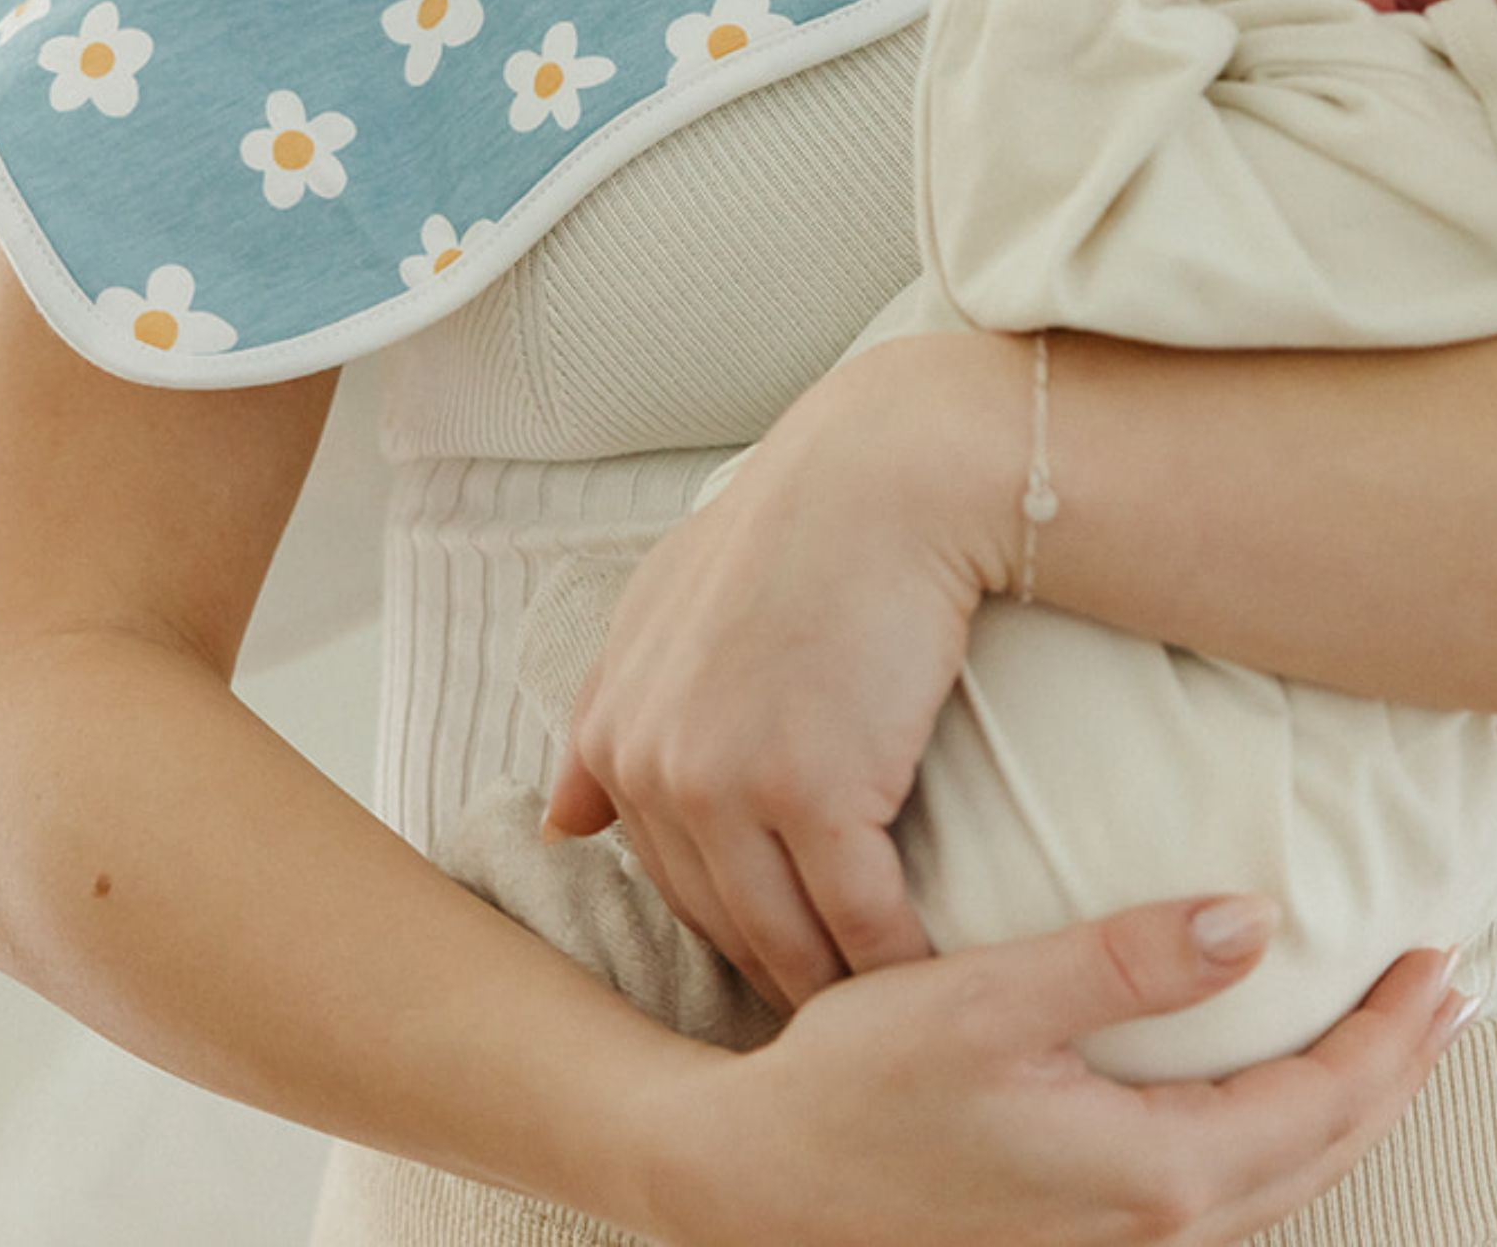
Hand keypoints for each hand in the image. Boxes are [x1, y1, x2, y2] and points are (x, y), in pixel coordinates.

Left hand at [543, 333, 1027, 1013]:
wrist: (889, 476)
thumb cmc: (798, 528)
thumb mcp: (668, 602)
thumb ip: (607, 704)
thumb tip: (560, 822)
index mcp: (617, 728)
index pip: (668, 880)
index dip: (733, 928)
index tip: (785, 958)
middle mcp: (656, 766)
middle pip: (723, 924)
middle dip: (780, 974)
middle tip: (844, 1018)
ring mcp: (727, 784)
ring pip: (787, 940)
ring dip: (839, 989)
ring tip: (893, 1021)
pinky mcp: (814, 793)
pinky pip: (863, 922)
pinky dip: (900, 966)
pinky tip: (936, 981)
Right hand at [639, 906, 1470, 1246]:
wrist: (757, 1188)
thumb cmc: (856, 1088)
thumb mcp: (986, 1000)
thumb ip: (1124, 962)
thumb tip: (1253, 924)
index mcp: (1147, 1173)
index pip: (1320, 1104)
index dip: (1391, 1033)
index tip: (1443, 958)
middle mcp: (1149, 1232)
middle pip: (1321, 1156)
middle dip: (1395, 1075)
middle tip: (1450, 996)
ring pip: (1279, 1185)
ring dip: (1346, 1111)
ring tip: (1387, 1043)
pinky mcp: (1077, 1237)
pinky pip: (1226, 1195)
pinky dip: (1279, 1139)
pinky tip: (1266, 1100)